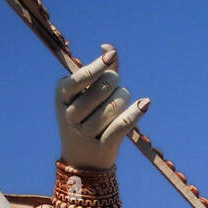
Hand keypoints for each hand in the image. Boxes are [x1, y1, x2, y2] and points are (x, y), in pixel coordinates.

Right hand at [54, 45, 149, 170]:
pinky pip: (122, 125)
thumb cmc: (85, 116)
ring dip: (124, 99)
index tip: (110, 57)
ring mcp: (85, 132)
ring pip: (115, 105)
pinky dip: (136, 113)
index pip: (83, 76)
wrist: (82, 160)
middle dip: (115, 83)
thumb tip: (108, 48)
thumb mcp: (84, 93)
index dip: (99, 65)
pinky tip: (145, 103)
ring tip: (122, 101)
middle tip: (115, 88)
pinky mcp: (103, 147)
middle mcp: (70, 114)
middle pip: (103, 88)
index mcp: (62, 95)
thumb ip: (100, 69)